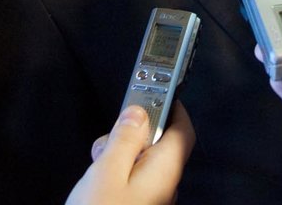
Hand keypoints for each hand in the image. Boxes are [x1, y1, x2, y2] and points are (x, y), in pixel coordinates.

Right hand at [66, 102, 193, 204]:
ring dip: (122, 153)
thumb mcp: (107, 173)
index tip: (152, 88)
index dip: (170, 104)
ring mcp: (153, 197)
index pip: (182, 128)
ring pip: (144, 162)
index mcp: (165, 170)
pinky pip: (135, 179)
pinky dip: (119, 171)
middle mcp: (165, 185)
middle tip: (112, 132)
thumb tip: (136, 114)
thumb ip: (123, 140)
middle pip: (160, 143)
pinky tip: (99, 178)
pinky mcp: (139, 204)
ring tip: (99, 161)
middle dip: (135, 131)